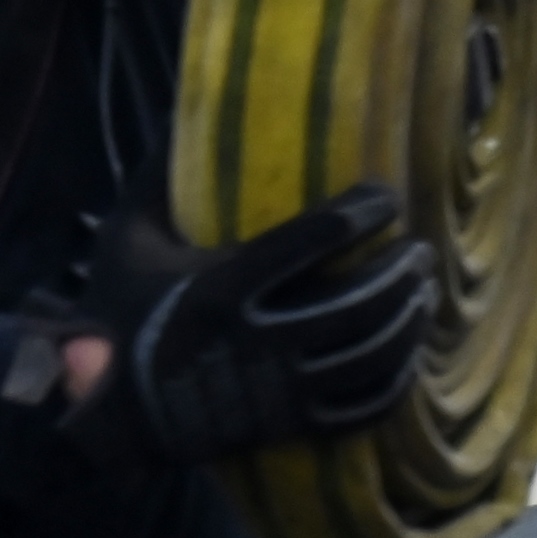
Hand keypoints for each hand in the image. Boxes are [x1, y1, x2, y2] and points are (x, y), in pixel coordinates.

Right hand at [43, 183, 434, 466]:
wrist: (113, 411)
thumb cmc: (123, 312)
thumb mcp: (128, 238)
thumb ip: (158, 178)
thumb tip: (184, 113)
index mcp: (222, 285)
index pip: (316, 238)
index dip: (364, 211)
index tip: (386, 196)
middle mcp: (258, 340)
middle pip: (359, 303)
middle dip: (401, 272)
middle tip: (419, 250)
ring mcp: (278, 391)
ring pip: (370, 357)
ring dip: (408, 321)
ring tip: (422, 292)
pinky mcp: (289, 424)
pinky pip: (363, 408)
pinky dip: (397, 379)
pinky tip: (409, 352)